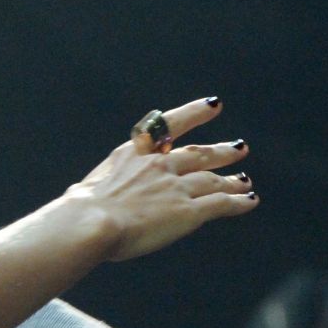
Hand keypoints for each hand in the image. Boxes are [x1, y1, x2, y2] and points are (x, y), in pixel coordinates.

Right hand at [68, 96, 256, 260]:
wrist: (91, 223)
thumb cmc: (78, 211)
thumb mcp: (85, 189)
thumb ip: (94, 189)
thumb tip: (80, 197)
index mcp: (132, 154)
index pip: (169, 125)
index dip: (194, 113)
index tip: (214, 105)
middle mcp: (159, 165)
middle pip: (198, 154)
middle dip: (221, 152)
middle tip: (239, 148)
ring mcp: (176, 187)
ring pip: (213, 180)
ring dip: (232, 181)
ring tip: (244, 182)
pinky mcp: (187, 211)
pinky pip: (220, 204)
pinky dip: (237, 202)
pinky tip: (248, 202)